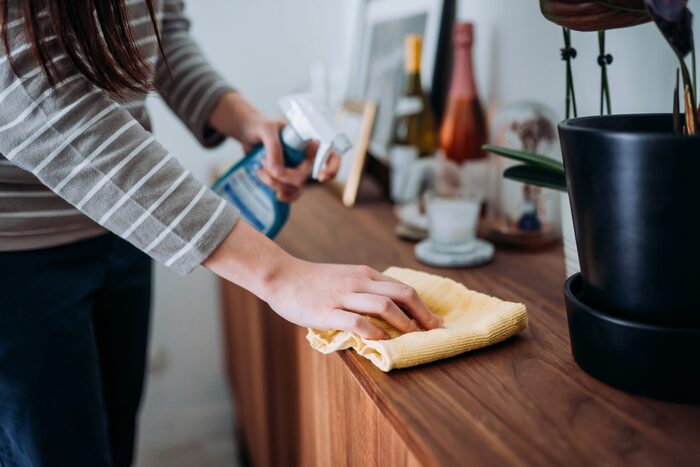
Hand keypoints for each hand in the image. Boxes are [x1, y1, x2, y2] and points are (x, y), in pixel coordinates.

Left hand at [209, 92, 339, 201]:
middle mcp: (307, 157)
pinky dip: (282, 194)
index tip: (320, 177)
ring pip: (296, 187)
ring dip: (277, 184)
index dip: (332, 168)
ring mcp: (297, 170)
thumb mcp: (266, 130)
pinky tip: (274, 193)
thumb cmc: (260, 125)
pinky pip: (291, 193)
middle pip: (306, 176)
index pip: (331, 155)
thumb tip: (279, 173)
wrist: (247, 133)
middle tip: (265, 164)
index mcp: (308, 142)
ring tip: (260, 171)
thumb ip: (274, 148)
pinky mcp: (287, 179)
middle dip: (285, 177)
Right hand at [264, 260, 442, 339]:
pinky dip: (374, 332)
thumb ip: (365, 289)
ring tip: (412, 338)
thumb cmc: (313, 282)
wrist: (281, 277)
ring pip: (384, 305)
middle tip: (434, 332)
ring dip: (404, 323)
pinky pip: (357, 322)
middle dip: (422, 315)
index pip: (403, 288)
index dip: (423, 307)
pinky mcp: (327, 311)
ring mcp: (343, 295)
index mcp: (365, 274)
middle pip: (402, 294)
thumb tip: (390, 310)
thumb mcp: (345, 277)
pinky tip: (381, 342)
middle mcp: (358, 281)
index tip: (435, 322)